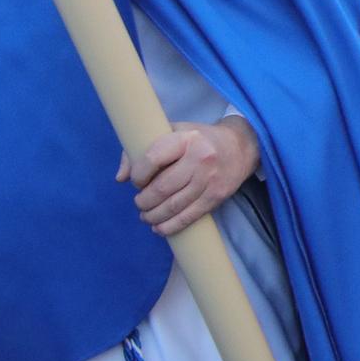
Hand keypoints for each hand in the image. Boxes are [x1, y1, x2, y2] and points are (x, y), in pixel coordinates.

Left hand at [115, 117, 259, 237]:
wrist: (239, 147)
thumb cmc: (197, 139)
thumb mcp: (171, 132)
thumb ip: (141, 150)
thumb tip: (120, 178)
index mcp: (185, 139)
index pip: (152, 159)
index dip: (138, 175)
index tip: (136, 181)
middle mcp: (200, 158)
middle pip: (162, 188)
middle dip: (144, 201)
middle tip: (139, 202)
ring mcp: (210, 179)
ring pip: (174, 206)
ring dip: (154, 216)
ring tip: (146, 216)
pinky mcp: (216, 196)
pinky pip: (189, 216)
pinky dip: (170, 226)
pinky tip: (159, 228)